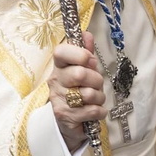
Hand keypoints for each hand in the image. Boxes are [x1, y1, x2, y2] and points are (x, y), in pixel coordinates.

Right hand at [49, 32, 106, 149]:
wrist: (68, 121)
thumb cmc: (78, 90)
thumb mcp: (82, 69)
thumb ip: (85, 52)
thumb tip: (86, 34)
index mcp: (59, 66)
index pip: (61, 52)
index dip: (79, 54)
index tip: (90, 60)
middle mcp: (55, 81)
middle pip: (80, 74)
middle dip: (96, 80)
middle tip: (97, 85)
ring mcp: (58, 99)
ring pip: (89, 94)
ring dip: (99, 97)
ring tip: (95, 99)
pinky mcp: (65, 116)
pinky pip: (92, 111)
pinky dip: (100, 111)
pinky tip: (94, 111)